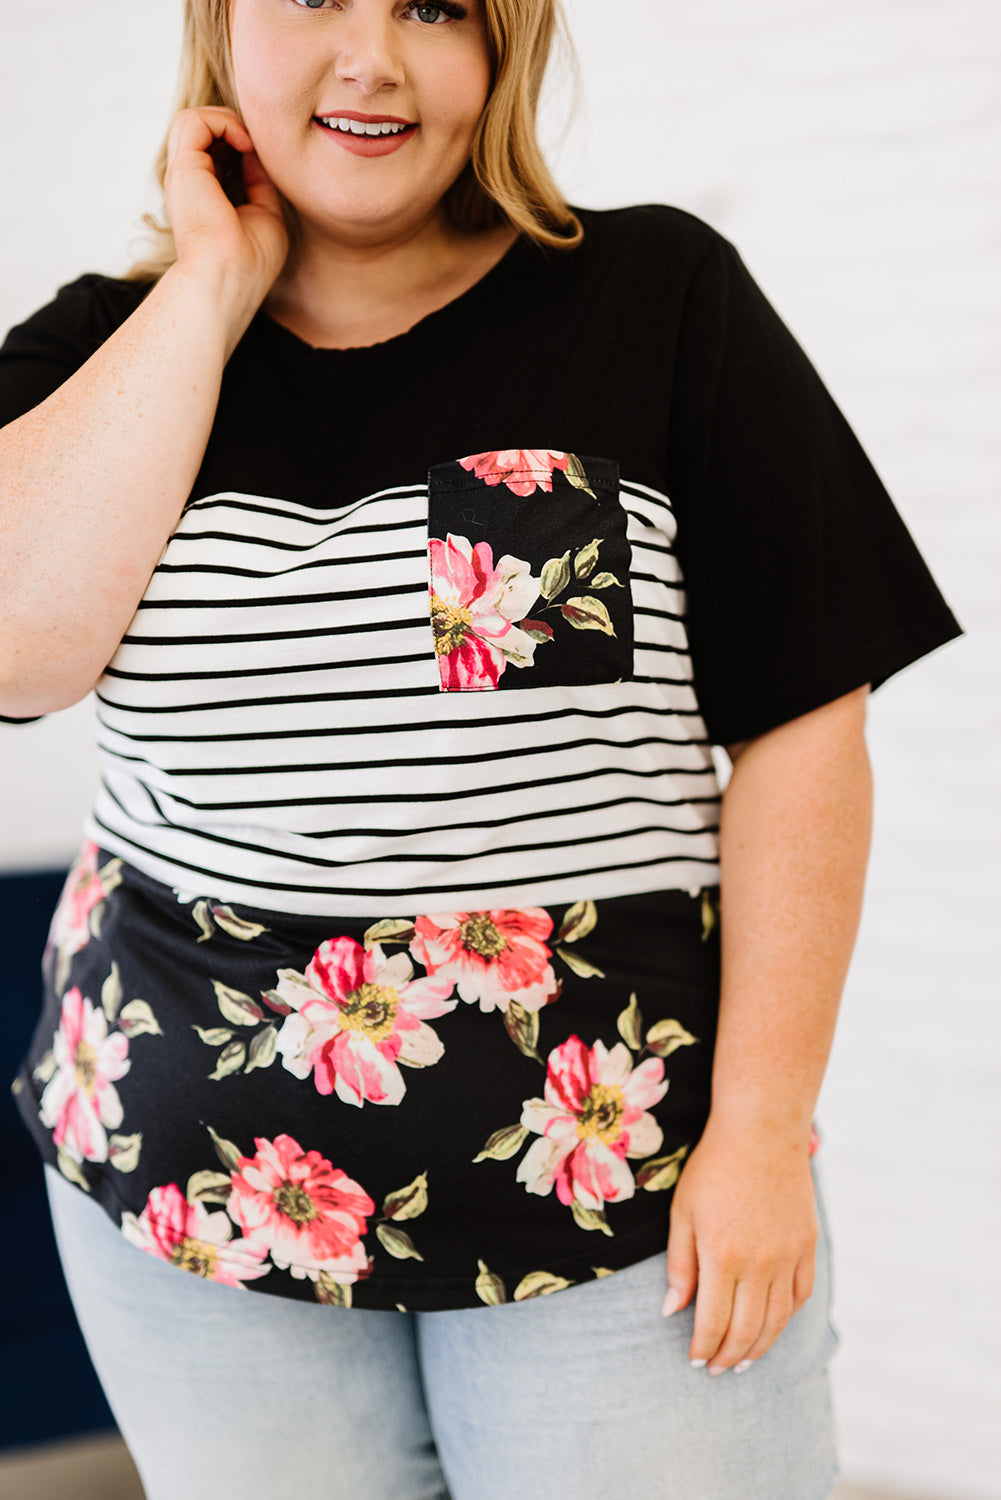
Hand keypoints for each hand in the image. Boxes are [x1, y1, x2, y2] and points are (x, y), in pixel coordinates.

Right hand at [164, 107, 288, 304]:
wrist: (227, 280)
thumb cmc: (249, 263)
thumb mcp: (266, 214)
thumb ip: (261, 183)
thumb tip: (260, 154)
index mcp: (205, 197)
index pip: (218, 153)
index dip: (244, 145)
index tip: (269, 159)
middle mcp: (189, 184)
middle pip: (205, 133)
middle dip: (235, 128)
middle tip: (260, 146)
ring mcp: (183, 175)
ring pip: (195, 121)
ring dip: (228, 121)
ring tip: (251, 142)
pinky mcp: (182, 168)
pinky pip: (194, 120)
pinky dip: (223, 122)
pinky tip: (245, 142)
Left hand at [662, 1116, 817, 1373]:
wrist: (761, 1131)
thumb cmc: (712, 1168)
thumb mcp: (683, 1212)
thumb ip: (680, 1265)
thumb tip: (672, 1311)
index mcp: (723, 1255)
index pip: (713, 1322)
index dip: (703, 1348)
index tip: (694, 1361)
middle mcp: (760, 1263)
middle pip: (747, 1330)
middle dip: (729, 1357)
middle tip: (716, 1370)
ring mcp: (788, 1256)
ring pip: (777, 1321)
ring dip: (759, 1347)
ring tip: (742, 1360)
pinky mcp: (807, 1246)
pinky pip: (800, 1296)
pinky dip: (785, 1318)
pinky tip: (770, 1325)